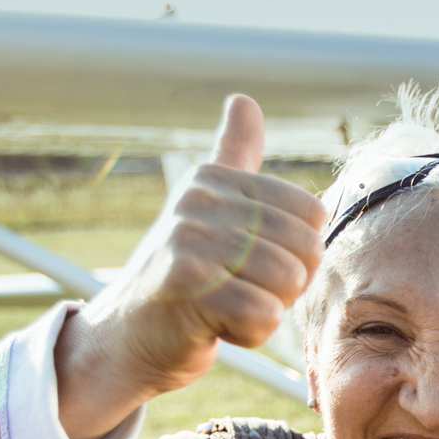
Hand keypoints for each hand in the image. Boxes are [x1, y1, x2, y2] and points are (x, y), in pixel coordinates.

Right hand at [56, 95, 325, 438]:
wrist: (127, 339)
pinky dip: (251, 334)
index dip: (299, 252)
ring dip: (268, 310)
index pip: (312, 214)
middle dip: (288, 286)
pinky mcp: (188, 288)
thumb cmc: (181, 277)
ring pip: (288, 282)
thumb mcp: (207, 209)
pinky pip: (264, 315)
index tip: (257, 265)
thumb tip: (244, 99)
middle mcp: (200, 200)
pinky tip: (216, 328)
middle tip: (244, 293)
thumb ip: (233, 156)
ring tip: (226, 308)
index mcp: (214, 178)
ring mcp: (191, 241)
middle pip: (306, 249)